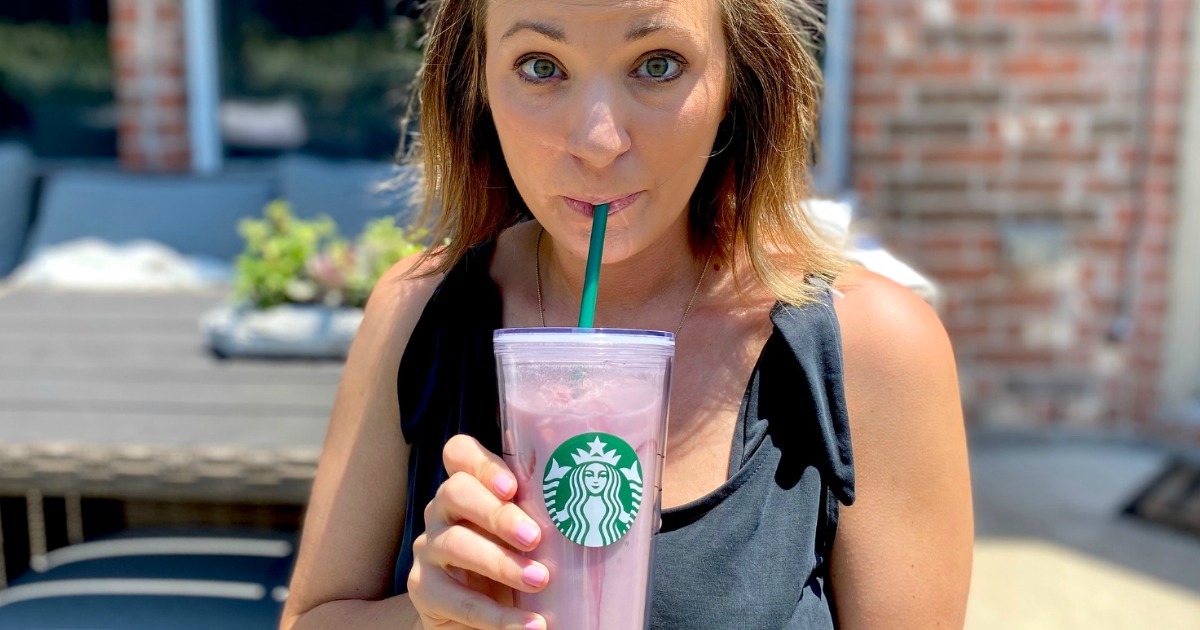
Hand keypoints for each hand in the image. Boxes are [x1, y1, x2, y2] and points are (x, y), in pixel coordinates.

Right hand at [408, 434, 548, 629]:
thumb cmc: (512, 561)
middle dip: (497, 514)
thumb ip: (543, 516)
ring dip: (500, 563)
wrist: (477, 616)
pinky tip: (530, 624)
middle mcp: (441, 511)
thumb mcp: (526, 534)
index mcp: (467, 487)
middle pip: (456, 492)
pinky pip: (457, 599)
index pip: (459, 453)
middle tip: (534, 538)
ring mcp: (428, 548)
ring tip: (539, 580)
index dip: (483, 463)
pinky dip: (497, 616)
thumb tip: (597, 511)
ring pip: (454, 543)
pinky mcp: (423, 589)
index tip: (513, 486)